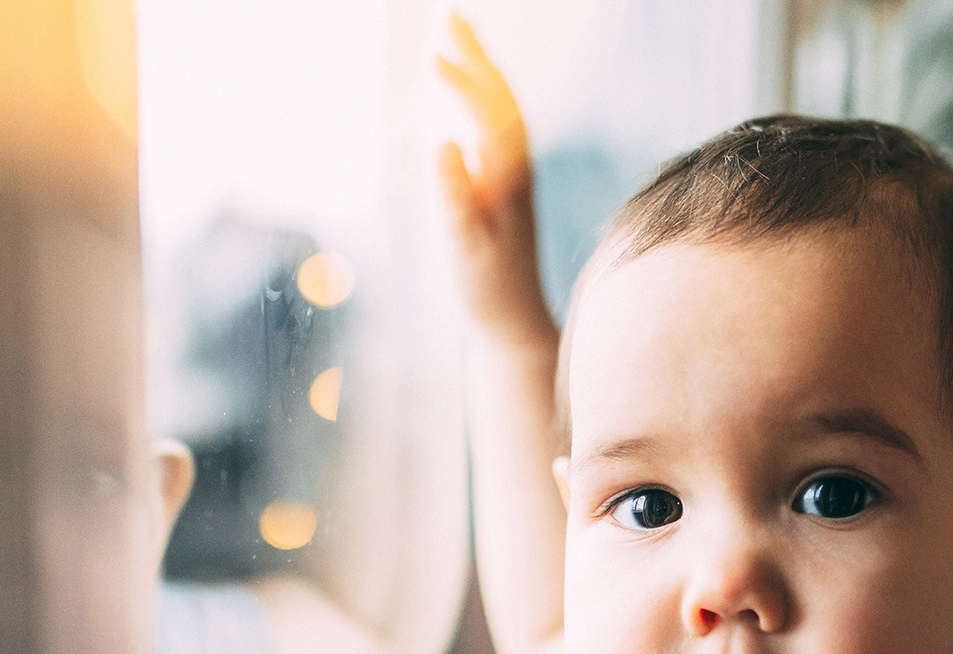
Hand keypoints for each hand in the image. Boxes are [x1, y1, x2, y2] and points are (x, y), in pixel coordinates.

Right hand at [436, 14, 554, 342]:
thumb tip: (445, 143)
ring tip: (454, 32)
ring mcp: (514, 176)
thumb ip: (457, 198)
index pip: (489, 117)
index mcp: (509, 182)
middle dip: (476, 54)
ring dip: (481, 67)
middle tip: (449, 14)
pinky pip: (497, 126)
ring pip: (502, 108)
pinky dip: (482, 95)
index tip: (435, 55)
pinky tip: (464, 85)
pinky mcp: (506, 185)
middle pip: (501, 98)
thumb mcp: (466, 249)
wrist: (515, 323)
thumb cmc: (487, 292)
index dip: (464, 84)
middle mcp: (517, 171)